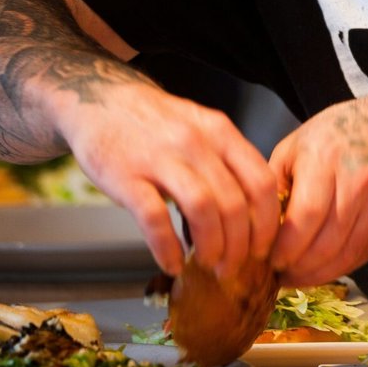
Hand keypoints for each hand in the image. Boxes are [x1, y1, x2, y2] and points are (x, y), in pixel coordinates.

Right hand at [53, 78, 282, 279]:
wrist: (99, 99)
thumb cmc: (156, 123)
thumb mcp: (201, 128)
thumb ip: (227, 162)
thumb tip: (252, 212)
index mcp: (220, 132)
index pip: (261, 181)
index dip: (268, 222)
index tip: (265, 247)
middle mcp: (195, 143)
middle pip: (235, 203)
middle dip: (241, 245)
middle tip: (236, 267)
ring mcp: (160, 159)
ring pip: (203, 210)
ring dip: (211, 246)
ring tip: (210, 265)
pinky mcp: (126, 177)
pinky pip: (154, 219)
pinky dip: (167, 248)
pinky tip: (172, 264)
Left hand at [268, 97, 367, 284]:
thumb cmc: (339, 134)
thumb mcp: (295, 145)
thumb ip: (274, 185)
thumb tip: (254, 228)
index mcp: (326, 158)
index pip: (305, 218)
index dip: (286, 248)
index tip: (269, 260)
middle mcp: (358, 180)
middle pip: (326, 243)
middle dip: (298, 268)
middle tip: (280, 275)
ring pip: (346, 255)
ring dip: (318, 274)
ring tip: (298, 276)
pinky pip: (364, 254)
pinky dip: (341, 267)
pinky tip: (323, 267)